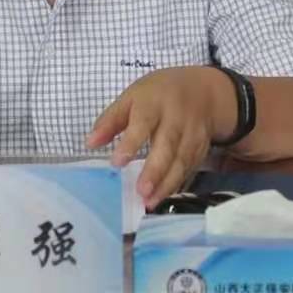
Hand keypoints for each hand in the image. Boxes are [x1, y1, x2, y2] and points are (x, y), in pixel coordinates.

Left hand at [85, 67, 228, 208]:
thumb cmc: (158, 95)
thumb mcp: (131, 97)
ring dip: (167, 183)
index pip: (142, 123)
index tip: (117, 162)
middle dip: (155, 170)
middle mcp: (175, 119)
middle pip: (167, 145)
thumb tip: (90, 143)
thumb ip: (111, 120)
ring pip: (181, 160)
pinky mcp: (201, 147)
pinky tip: (163, 195)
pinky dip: (177, 183)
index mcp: (153, 103)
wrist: (202, 90)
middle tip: (141, 191)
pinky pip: (190, 167)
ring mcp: (192, 133)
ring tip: (150, 201)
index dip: (131, 143)